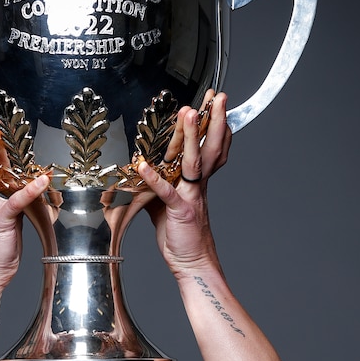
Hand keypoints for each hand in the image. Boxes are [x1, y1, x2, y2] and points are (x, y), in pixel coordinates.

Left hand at [137, 92, 231, 275]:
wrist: (193, 263)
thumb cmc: (181, 235)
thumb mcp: (167, 204)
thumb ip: (158, 185)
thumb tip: (143, 171)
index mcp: (197, 182)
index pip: (208, 147)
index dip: (213, 125)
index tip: (211, 102)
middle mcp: (198, 185)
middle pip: (209, 147)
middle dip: (214, 120)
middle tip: (216, 97)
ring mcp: (191, 196)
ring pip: (193, 162)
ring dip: (191, 137)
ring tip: (190, 113)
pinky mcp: (180, 211)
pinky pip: (166, 192)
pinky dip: (154, 179)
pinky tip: (143, 165)